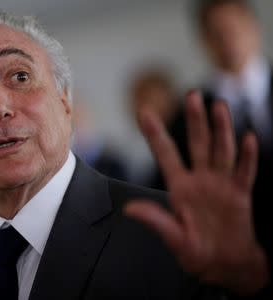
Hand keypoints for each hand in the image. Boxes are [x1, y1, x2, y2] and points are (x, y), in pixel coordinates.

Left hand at [124, 91, 268, 294]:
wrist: (225, 264)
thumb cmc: (196, 252)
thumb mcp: (173, 237)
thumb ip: (155, 221)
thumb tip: (129, 209)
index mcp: (179, 188)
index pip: (166, 154)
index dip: (155, 134)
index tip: (143, 112)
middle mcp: (200, 180)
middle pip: (197, 144)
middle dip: (194, 120)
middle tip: (191, 96)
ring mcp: (221, 185)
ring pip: (221, 151)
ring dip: (220, 129)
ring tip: (218, 107)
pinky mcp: (240, 194)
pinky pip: (245, 172)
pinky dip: (247, 156)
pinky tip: (248, 138)